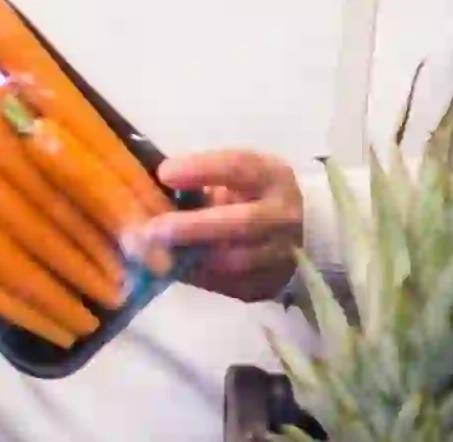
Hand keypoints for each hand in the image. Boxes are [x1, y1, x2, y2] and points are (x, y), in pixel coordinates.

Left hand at [142, 151, 303, 303]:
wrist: (302, 232)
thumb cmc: (255, 194)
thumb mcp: (240, 174)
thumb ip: (205, 178)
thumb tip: (155, 188)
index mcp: (273, 177)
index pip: (240, 168)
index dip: (202, 170)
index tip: (164, 173)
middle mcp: (282, 216)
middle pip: (241, 223)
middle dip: (193, 227)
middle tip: (152, 229)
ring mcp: (279, 255)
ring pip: (232, 262)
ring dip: (187, 258)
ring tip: (150, 253)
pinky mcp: (266, 285)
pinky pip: (225, 284)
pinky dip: (193, 275)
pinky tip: (167, 267)